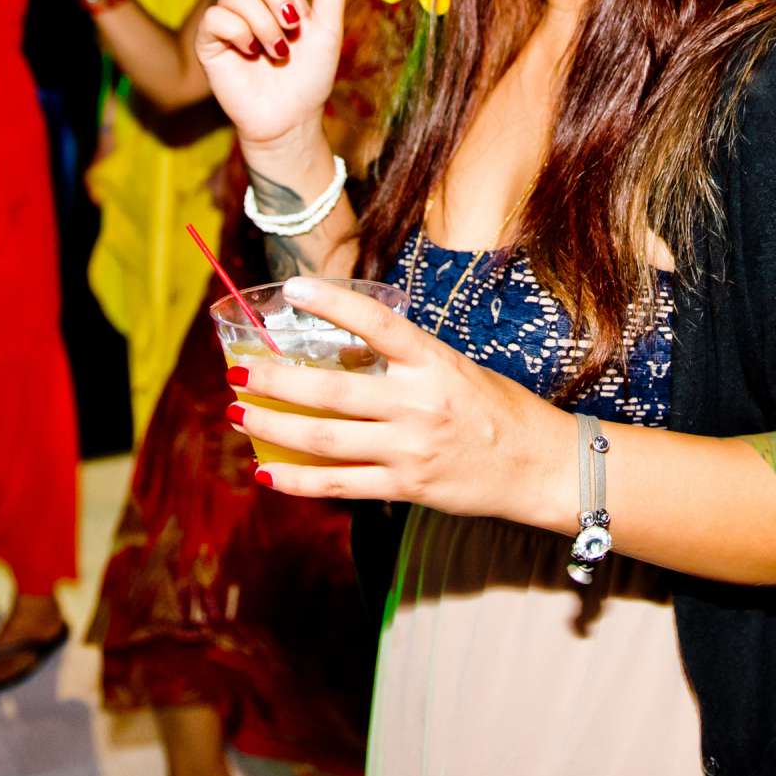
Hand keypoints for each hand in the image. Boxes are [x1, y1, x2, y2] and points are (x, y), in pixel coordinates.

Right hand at [197, 0, 358, 150]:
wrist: (289, 119)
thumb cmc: (310, 78)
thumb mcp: (329, 30)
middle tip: (291, 30)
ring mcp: (227, 15)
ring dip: (264, 23)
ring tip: (275, 50)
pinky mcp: (211, 39)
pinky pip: (222, 17)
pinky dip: (243, 36)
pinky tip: (250, 54)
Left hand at [228, 275, 573, 523]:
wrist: (539, 465)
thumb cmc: (498, 410)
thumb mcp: (455, 369)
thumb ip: (404, 363)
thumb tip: (344, 352)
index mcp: (433, 362)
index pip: (376, 323)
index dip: (332, 304)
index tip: (293, 289)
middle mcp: (418, 402)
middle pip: (329, 390)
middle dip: (272, 380)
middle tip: (236, 370)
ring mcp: (410, 447)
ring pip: (323, 439)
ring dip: (272, 426)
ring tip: (238, 414)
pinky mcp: (407, 486)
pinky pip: (340, 484)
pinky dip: (298, 481)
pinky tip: (267, 473)